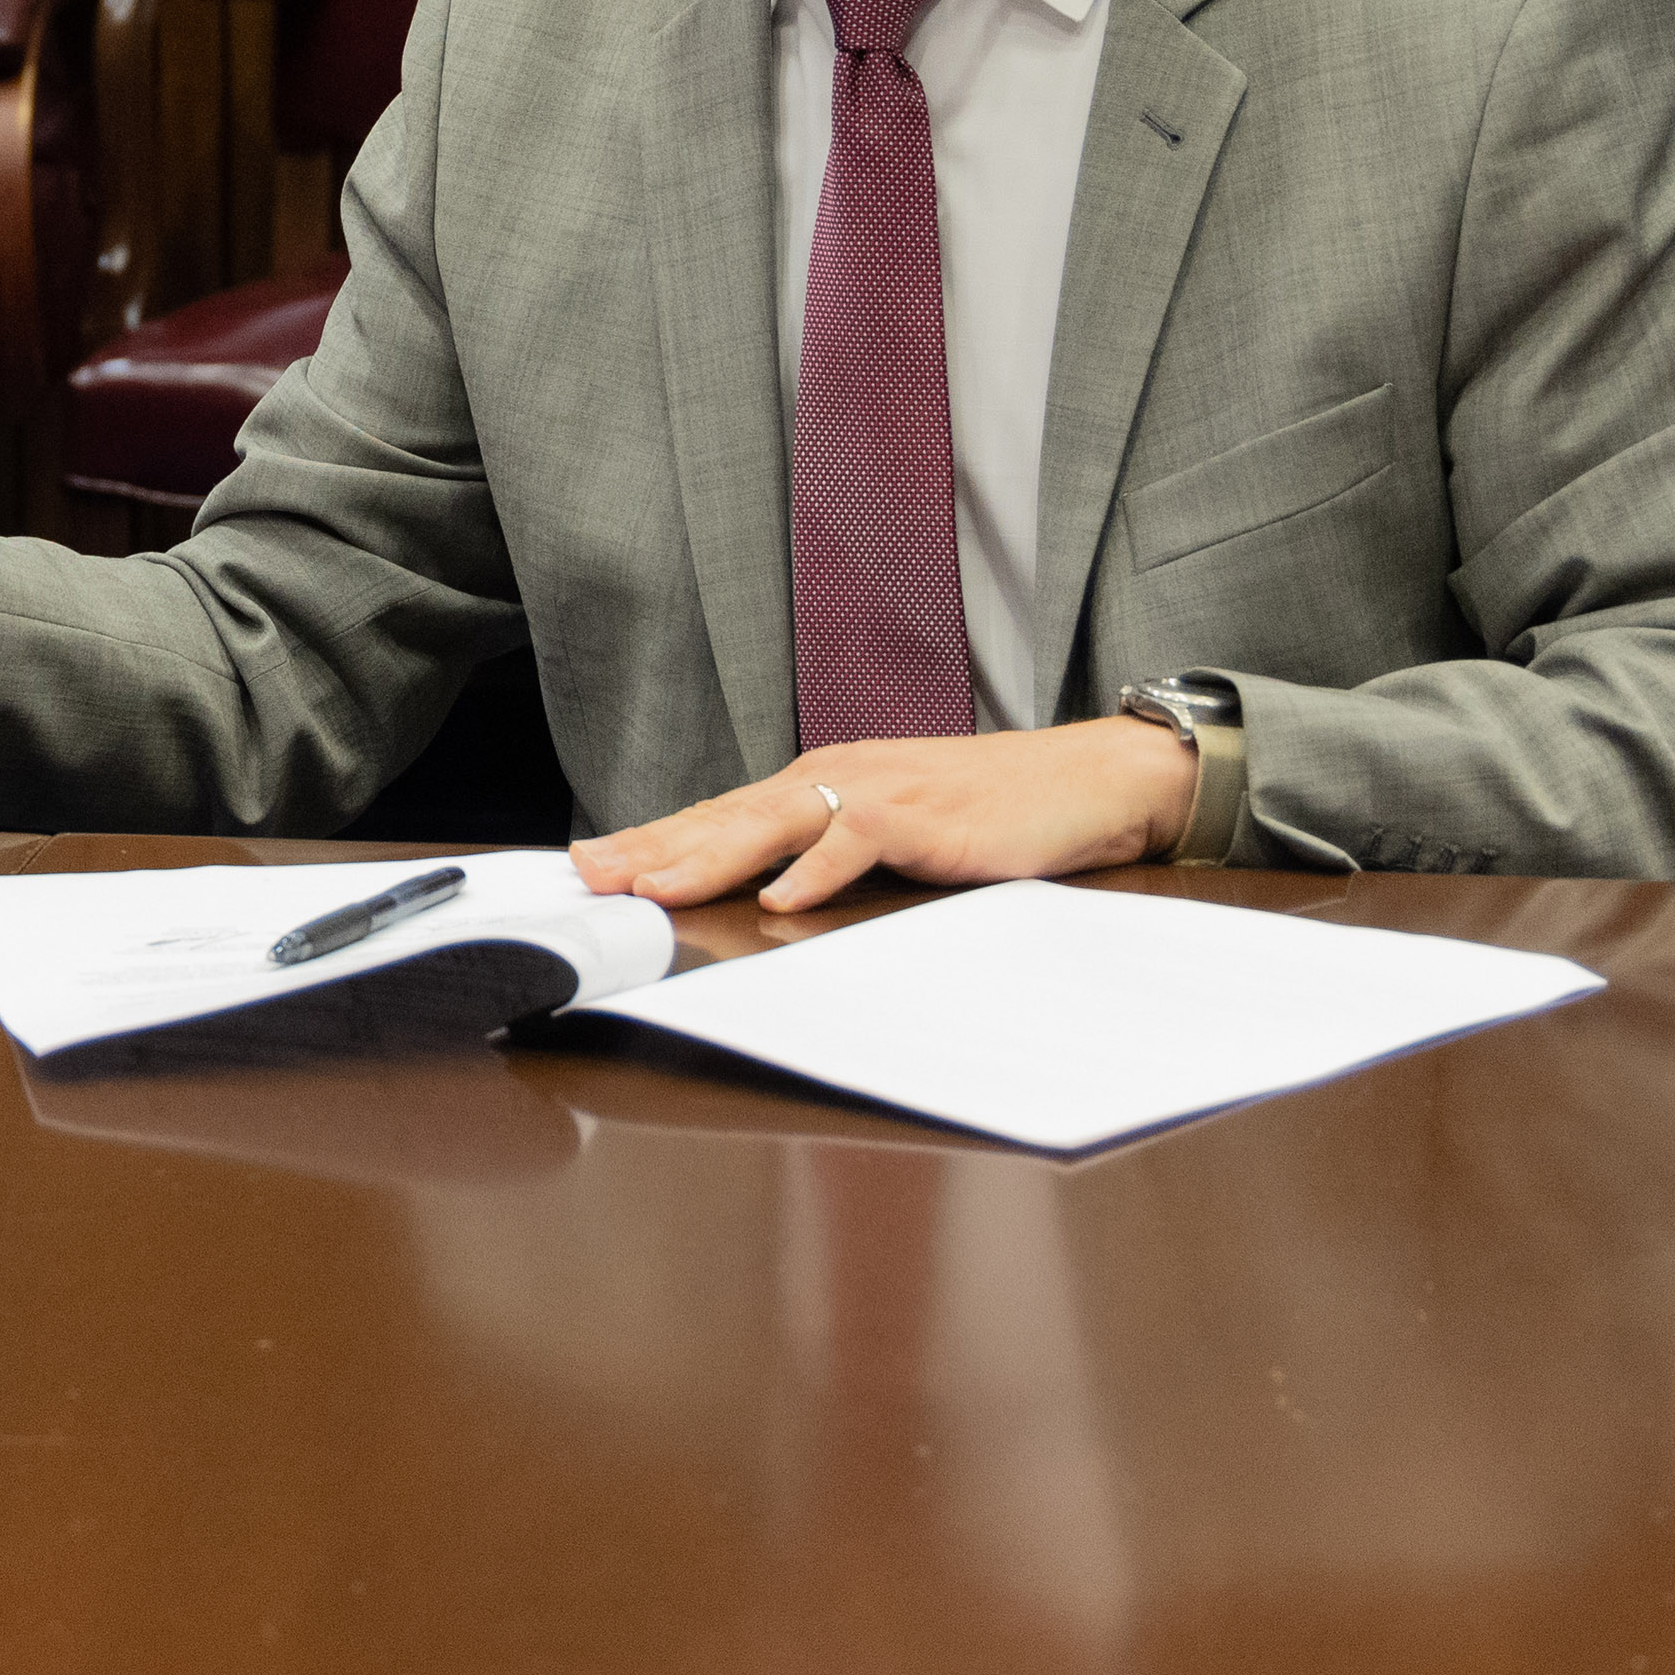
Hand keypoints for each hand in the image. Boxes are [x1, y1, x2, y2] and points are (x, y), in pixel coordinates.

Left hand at [567, 718, 1198, 911]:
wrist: (1086, 780)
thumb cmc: (993, 810)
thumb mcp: (897, 829)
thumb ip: (833, 851)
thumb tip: (768, 891)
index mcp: (826, 782)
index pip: (722, 813)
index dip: (654, 837)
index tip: (591, 861)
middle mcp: (839, 776)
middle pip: (727, 815)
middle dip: (652, 846)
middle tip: (588, 874)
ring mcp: (880, 790)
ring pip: (774, 823)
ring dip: (709, 855)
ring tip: (652, 887)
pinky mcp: (925, 816)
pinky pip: (859, 840)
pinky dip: (817, 870)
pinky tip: (779, 897)